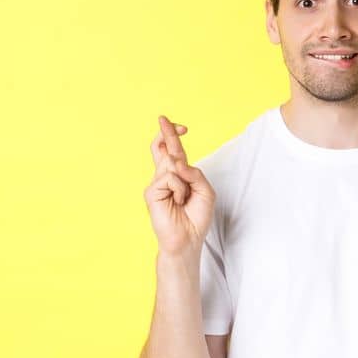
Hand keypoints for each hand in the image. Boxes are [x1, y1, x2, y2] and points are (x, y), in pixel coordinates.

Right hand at [143, 115, 216, 257]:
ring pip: (172, 165)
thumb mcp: (206, 191)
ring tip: (184, 199)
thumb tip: (176, 161)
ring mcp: (156, 184)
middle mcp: (165, 177)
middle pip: (164, 149)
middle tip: (163, 118)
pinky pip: (170, 178)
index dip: (174, 137)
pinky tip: (178, 201)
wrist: (188, 238)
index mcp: (179, 176)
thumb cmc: (197, 216)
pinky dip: (180, 189)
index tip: (179, 126)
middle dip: (166, 133)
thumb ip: (195, 173)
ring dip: (184, 181)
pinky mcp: (151, 192)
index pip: (173, 152)